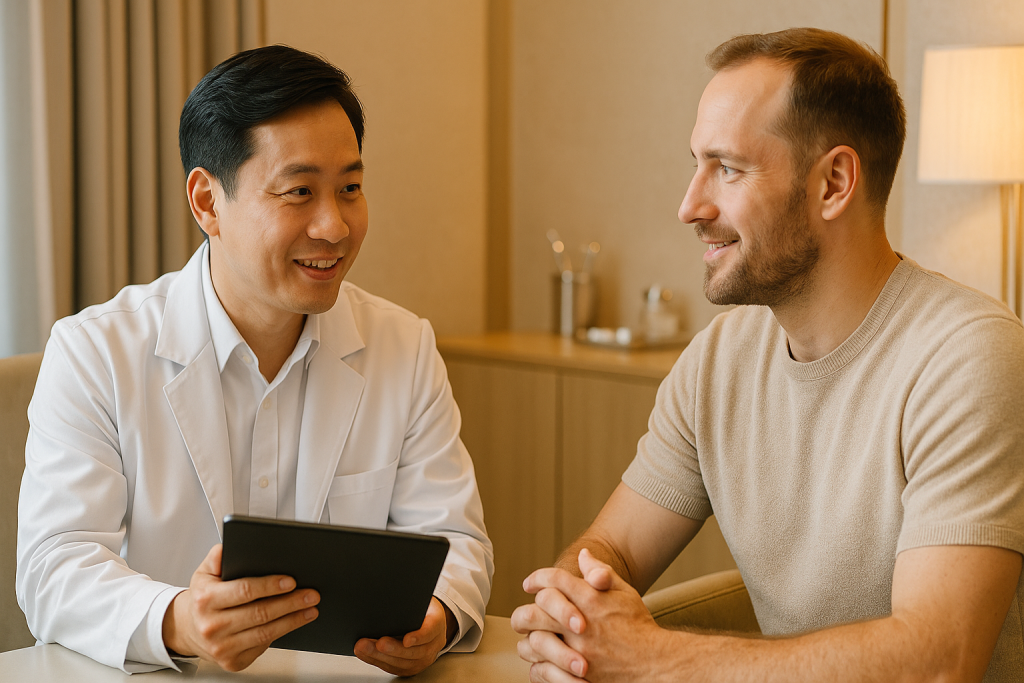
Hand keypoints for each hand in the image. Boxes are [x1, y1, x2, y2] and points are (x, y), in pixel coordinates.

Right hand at [162, 544, 319, 671]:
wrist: (189, 629)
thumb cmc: (203, 598)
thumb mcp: (205, 572)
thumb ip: (218, 556)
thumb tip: (231, 545)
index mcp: (205, 600)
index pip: (244, 591)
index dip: (270, 586)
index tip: (291, 581)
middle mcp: (212, 626)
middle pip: (260, 613)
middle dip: (290, 603)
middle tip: (311, 594)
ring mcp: (222, 647)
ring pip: (265, 633)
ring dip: (293, 620)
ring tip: (310, 608)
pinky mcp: (232, 662)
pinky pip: (262, 646)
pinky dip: (282, 633)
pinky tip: (295, 622)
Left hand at [353, 596, 453, 675]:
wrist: (430, 624)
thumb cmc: (422, 610)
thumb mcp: (420, 600)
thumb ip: (409, 603)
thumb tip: (388, 598)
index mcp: (437, 625)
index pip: (430, 632)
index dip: (419, 637)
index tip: (406, 640)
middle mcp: (432, 645)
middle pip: (414, 652)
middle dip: (394, 649)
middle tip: (379, 643)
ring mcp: (422, 659)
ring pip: (402, 663)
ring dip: (380, 656)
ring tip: (364, 647)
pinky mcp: (410, 668)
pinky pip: (393, 668)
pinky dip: (377, 660)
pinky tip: (366, 653)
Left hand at [513, 548, 670, 682]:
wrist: (654, 664)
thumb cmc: (638, 627)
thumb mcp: (624, 592)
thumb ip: (601, 572)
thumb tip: (583, 555)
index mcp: (591, 600)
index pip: (554, 580)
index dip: (538, 578)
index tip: (530, 584)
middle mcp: (580, 626)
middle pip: (535, 612)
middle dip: (524, 611)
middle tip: (523, 615)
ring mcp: (576, 652)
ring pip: (534, 642)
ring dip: (528, 638)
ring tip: (530, 637)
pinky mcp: (575, 676)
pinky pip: (542, 670)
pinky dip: (537, 664)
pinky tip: (541, 659)